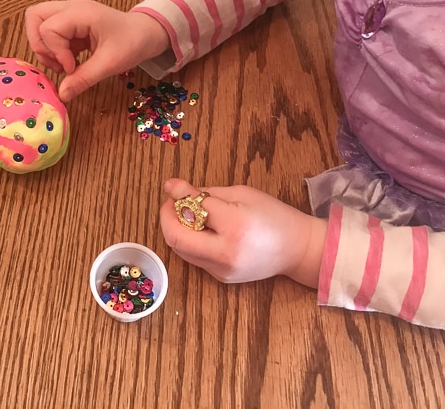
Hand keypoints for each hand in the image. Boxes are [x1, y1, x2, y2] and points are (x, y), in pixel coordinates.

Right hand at [24, 0, 169, 101]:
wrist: (146, 34)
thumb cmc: (132, 43)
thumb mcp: (110, 64)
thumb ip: (84, 79)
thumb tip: (62, 95)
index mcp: (81, 13)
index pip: (48, 28)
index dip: (55, 52)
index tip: (72, 67)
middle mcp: (71, 8)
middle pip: (34, 16)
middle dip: (40, 44)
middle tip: (58, 62)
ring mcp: (69, 14)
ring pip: (38, 23)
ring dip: (46, 48)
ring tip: (66, 63)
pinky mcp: (71, 24)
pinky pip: (50, 33)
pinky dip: (55, 50)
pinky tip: (71, 61)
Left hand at [160, 179, 327, 286]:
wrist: (298, 250)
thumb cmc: (273, 215)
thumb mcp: (242, 194)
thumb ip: (206, 193)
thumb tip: (174, 189)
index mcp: (234, 226)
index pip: (193, 209)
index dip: (177, 195)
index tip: (172, 187)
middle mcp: (225, 253)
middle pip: (176, 238)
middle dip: (167, 217)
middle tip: (172, 203)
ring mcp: (222, 270)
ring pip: (181, 250)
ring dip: (175, 230)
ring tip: (184, 214)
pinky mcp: (221, 278)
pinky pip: (194, 258)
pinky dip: (189, 242)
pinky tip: (199, 230)